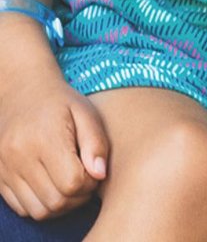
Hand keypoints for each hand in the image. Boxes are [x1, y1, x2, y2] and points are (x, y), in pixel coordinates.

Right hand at [0, 74, 107, 219]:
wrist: (23, 93)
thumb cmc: (61, 103)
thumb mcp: (85, 113)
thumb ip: (96, 143)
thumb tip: (100, 175)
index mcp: (45, 138)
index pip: (72, 182)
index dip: (90, 183)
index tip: (95, 170)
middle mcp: (20, 156)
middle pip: (56, 201)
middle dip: (78, 197)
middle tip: (86, 180)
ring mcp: (6, 169)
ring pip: (38, 210)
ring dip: (61, 205)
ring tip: (71, 185)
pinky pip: (23, 208)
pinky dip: (41, 205)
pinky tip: (53, 186)